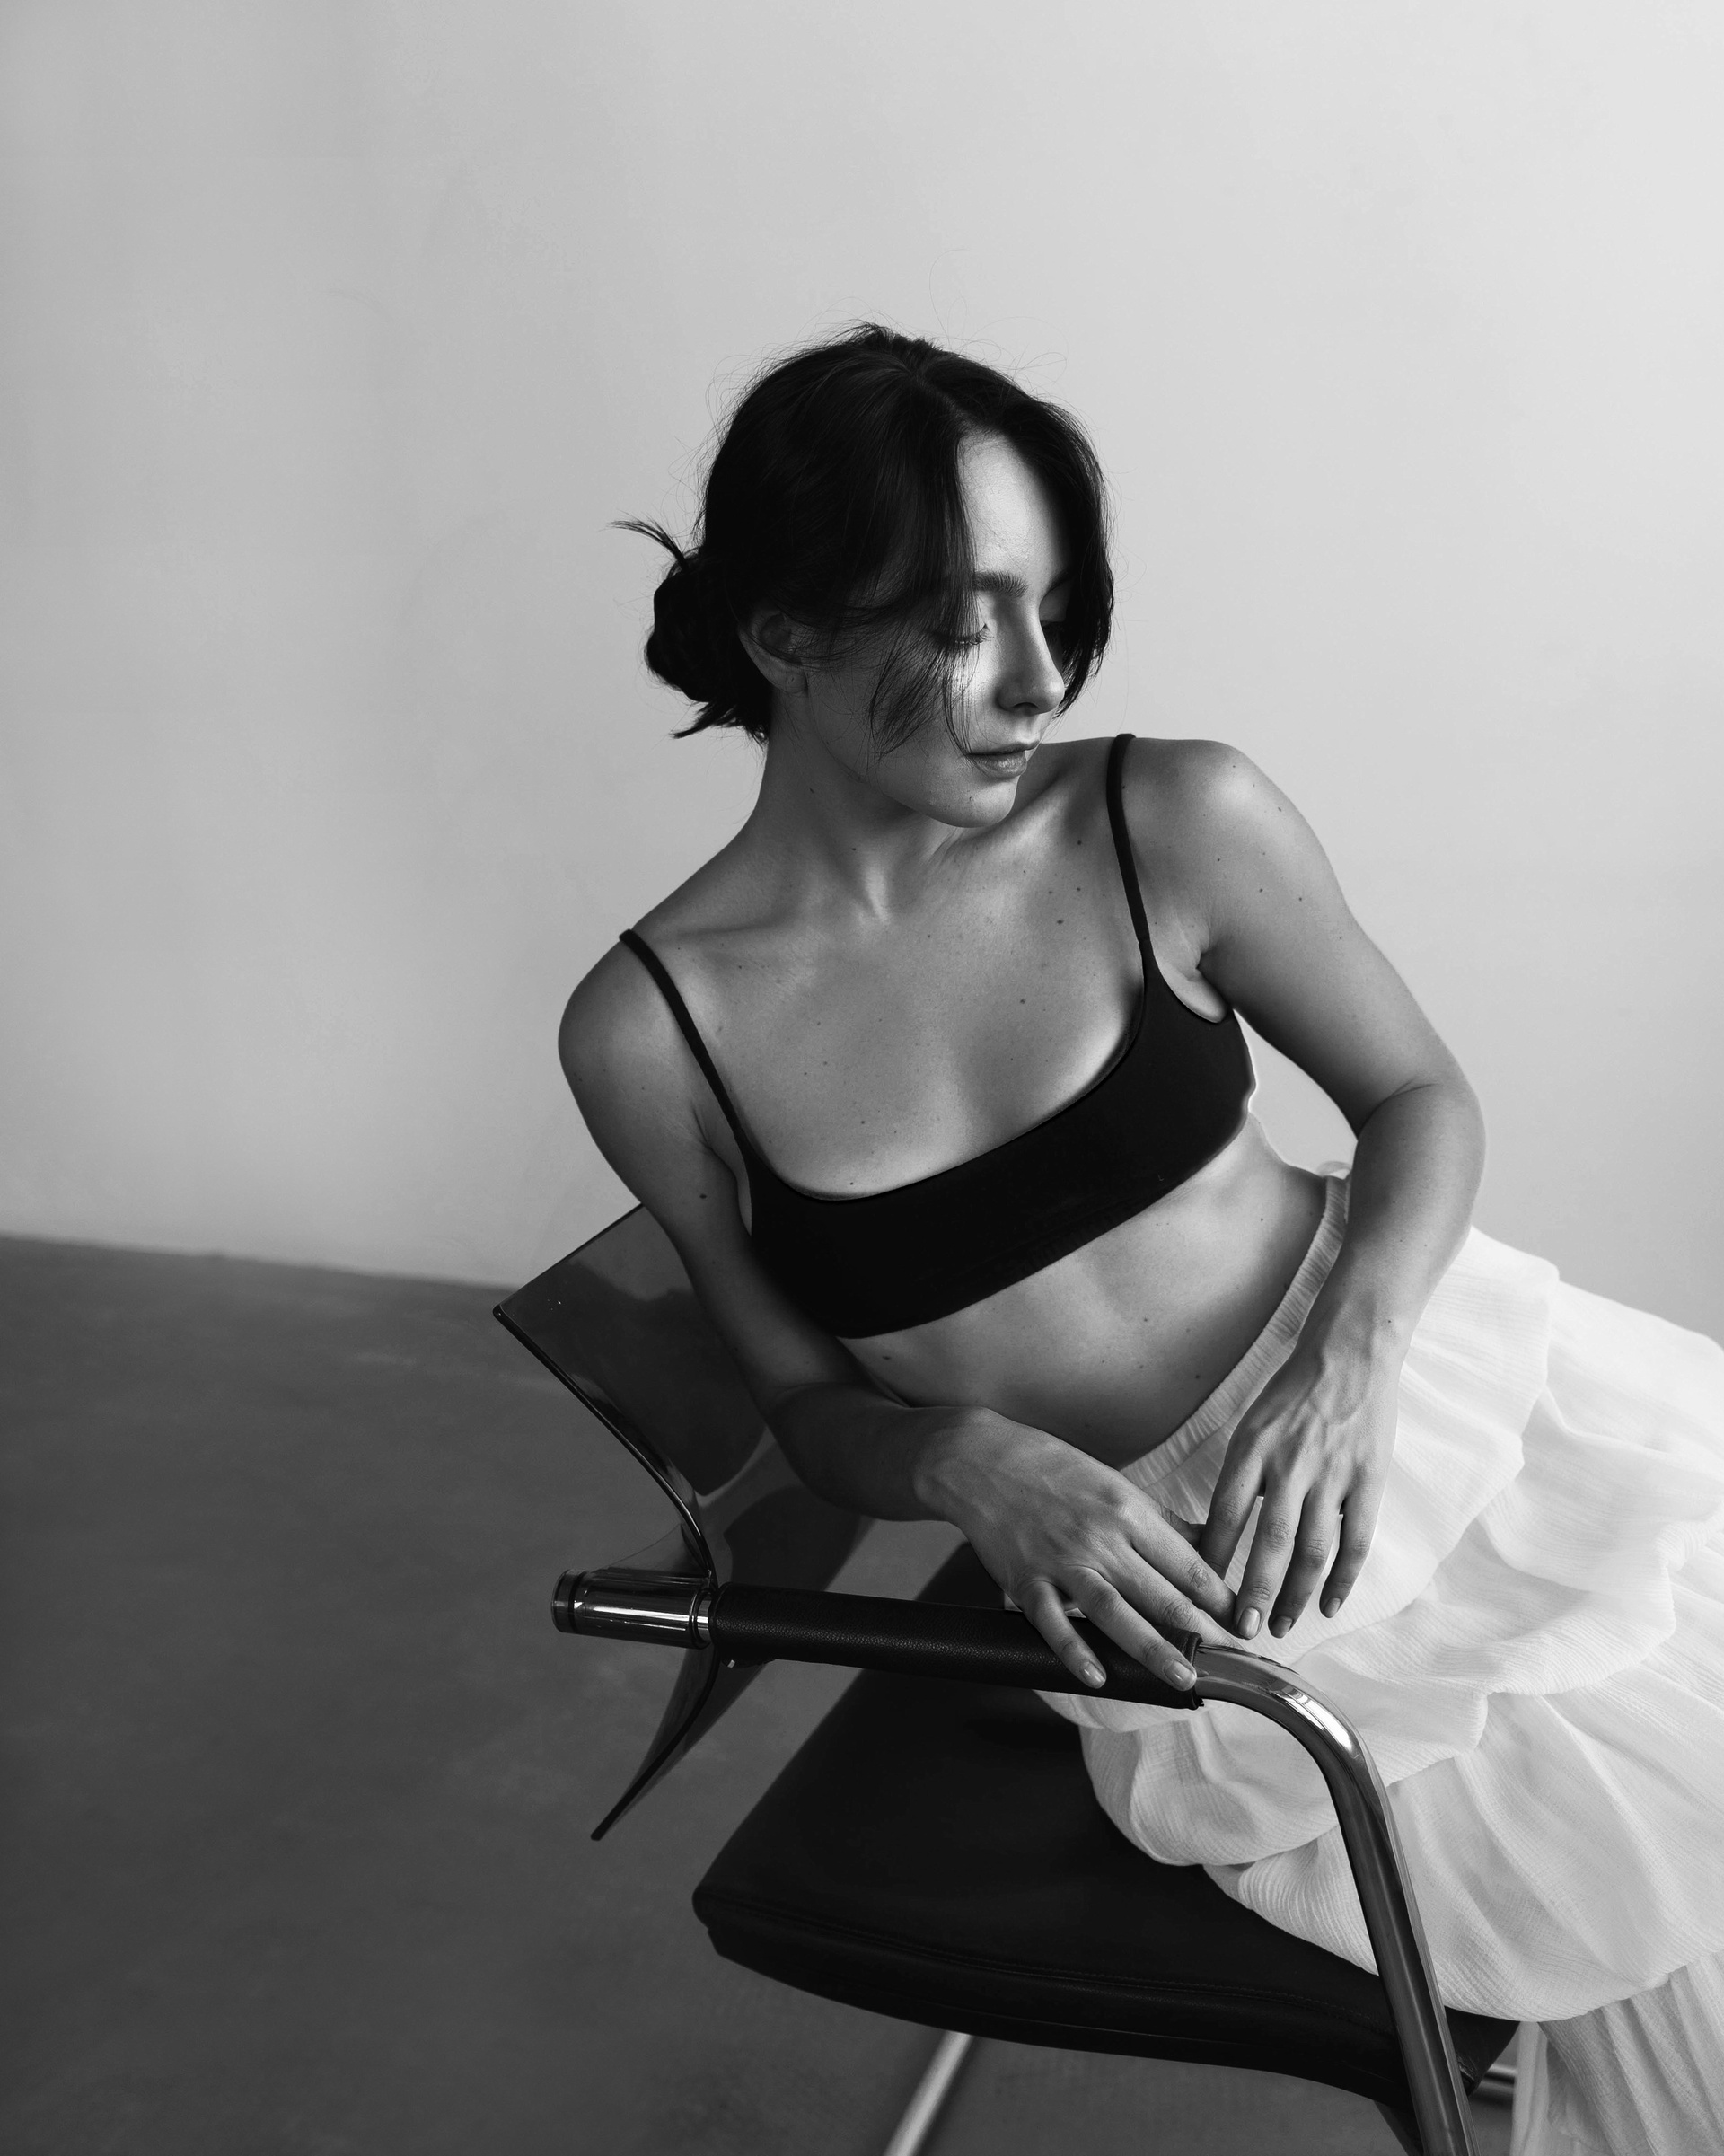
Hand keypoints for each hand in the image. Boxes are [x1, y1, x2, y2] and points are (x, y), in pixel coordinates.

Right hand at [921, 1410, 1236, 1691]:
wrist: (981, 1460)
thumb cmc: (1052, 1468)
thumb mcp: (1115, 1483)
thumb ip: (1160, 1520)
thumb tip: (1208, 1546)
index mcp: (1129, 1511)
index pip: (1188, 1563)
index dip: (1220, 1598)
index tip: (1242, 1623)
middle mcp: (1100, 1538)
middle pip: (1160, 1593)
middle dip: (1201, 1632)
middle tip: (1230, 1664)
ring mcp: (1062, 1561)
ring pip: (1114, 1612)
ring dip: (1151, 1649)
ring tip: (1183, 1678)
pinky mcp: (1026, 1580)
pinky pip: (1053, 1622)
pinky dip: (1074, 1650)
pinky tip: (1096, 1676)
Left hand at [1198, 1313, 1400, 1640]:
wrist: (1351, 1354)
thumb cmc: (1293, 1394)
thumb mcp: (1252, 1426)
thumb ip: (1241, 1476)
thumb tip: (1217, 1532)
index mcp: (1252, 1449)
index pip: (1225, 1514)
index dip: (1211, 1559)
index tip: (1198, 1593)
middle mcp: (1291, 1464)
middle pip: (1269, 1541)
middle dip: (1254, 1592)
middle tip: (1241, 1629)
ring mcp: (1333, 1474)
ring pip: (1313, 1548)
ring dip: (1296, 1593)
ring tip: (1283, 1625)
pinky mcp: (1368, 1481)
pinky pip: (1356, 1539)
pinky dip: (1344, 1578)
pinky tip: (1329, 1604)